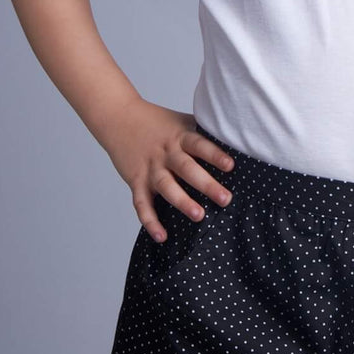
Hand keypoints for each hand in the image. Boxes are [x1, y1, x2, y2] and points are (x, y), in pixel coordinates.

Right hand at [101, 102, 235, 243]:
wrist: (118, 118)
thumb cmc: (157, 122)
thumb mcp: (181, 121)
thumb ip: (201, 133)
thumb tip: (234, 141)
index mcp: (180, 137)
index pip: (199, 145)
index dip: (215, 155)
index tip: (231, 166)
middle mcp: (166, 153)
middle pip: (187, 169)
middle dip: (206, 184)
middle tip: (225, 199)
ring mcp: (150, 168)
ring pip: (167, 187)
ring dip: (182, 202)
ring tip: (199, 215)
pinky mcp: (136, 181)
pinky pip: (142, 204)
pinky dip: (150, 221)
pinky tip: (162, 236)